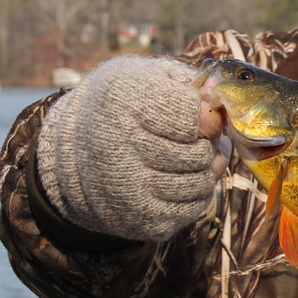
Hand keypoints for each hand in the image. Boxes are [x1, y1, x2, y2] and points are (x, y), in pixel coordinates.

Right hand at [36, 55, 226, 241]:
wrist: (76, 153)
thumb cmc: (124, 108)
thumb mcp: (149, 77)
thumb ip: (190, 84)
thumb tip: (220, 98)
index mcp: (120, 98)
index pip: (191, 115)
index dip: (207, 115)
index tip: (201, 114)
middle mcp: (116, 145)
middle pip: (197, 152)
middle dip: (206, 144)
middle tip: (194, 138)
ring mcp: (125, 188)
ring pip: (199, 183)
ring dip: (204, 169)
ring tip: (188, 157)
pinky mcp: (137, 220)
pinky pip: (193, 208)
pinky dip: (196, 193)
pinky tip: (179, 177)